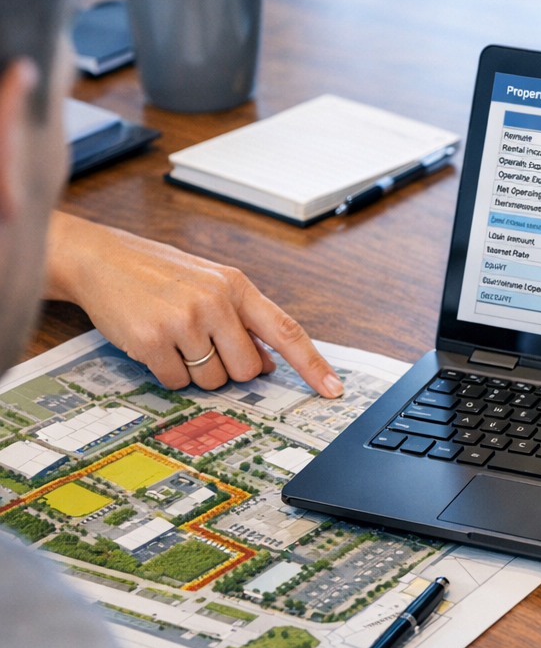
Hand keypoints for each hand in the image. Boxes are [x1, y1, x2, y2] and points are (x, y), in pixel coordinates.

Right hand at [45, 212, 343, 396]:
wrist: (100, 259)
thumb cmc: (160, 274)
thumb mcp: (211, 286)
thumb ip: (244, 321)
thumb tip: (272, 363)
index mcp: (236, 286)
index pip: (287, 330)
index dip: (313, 364)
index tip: (334, 389)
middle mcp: (215, 301)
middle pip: (249, 369)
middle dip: (230, 368)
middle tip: (203, 344)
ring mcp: (184, 320)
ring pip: (213, 380)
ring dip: (196, 371)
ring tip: (174, 338)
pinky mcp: (152, 340)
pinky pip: (177, 382)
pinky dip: (168, 373)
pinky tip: (154, 344)